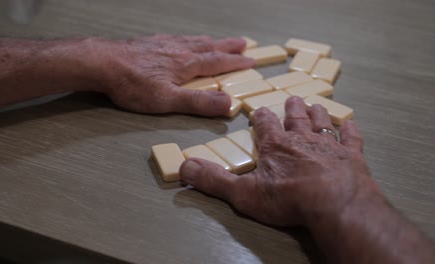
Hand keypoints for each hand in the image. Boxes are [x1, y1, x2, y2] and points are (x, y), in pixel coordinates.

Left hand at [88, 34, 254, 115]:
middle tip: (242, 43)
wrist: (102, 63)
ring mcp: (162, 45)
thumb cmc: (132, 84)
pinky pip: (174, 38)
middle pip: (208, 46)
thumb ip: (198, 103)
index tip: (250, 60)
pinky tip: (180, 41)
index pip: (217, 62)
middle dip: (227, 46)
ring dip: (209, 41)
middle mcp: (178, 50)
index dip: (235, 62)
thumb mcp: (168, 100)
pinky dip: (186, 39)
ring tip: (216, 41)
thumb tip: (228, 104)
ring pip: (192, 40)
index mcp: (186, 65)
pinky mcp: (148, 44)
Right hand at [180, 96, 382, 226]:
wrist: (335, 204)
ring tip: (314, 105)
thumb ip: (214, 180)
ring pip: (321, 122)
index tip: (259, 111)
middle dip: (291, 108)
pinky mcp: (352, 157)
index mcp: (276, 145)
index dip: (260, 117)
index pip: (265, 124)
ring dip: (317, 113)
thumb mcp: (243, 193)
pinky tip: (350, 124)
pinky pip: (352, 138)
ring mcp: (329, 145)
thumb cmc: (289, 199)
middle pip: (295, 118)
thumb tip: (185, 167)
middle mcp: (302, 139)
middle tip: (291, 99)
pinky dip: (350, 131)